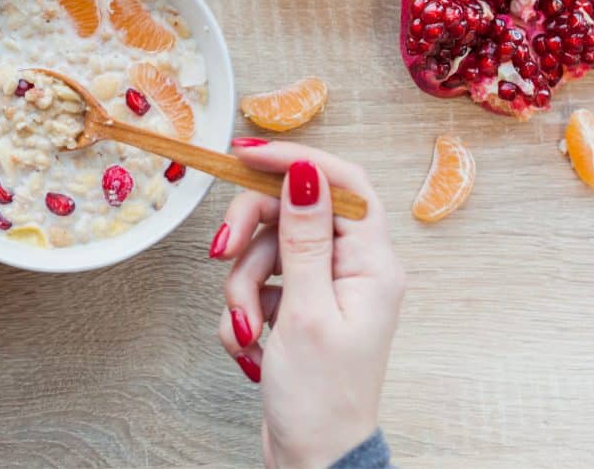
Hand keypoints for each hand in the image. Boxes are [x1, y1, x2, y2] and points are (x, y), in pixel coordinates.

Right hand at [214, 141, 405, 467]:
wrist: (313, 459)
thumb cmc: (322, 397)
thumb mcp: (306, 310)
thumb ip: (303, 237)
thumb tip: (304, 174)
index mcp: (372, 263)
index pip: (341, 183)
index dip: (295, 160)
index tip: (248, 155)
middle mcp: (352, 268)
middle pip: (292, 212)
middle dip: (249, 235)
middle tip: (221, 254)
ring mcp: (323, 288)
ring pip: (267, 251)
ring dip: (242, 287)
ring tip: (246, 329)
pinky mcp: (298, 307)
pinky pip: (259, 284)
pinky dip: (243, 309)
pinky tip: (249, 343)